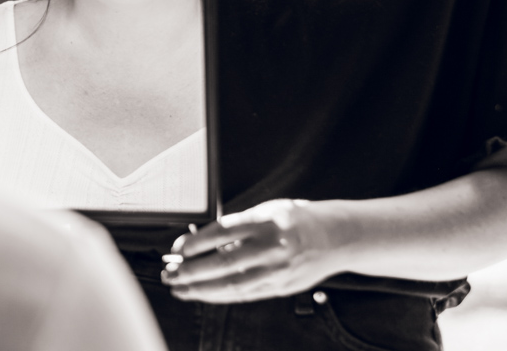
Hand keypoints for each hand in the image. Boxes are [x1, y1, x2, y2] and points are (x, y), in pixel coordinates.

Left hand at [161, 199, 338, 302]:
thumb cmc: (296, 220)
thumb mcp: (267, 211)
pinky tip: (202, 294)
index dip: (197, 242)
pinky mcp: (281, 287)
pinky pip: (245, 294)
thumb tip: (200, 241)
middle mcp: (272, 247)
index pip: (223, 232)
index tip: (177, 249)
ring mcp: (278, 270)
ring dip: (200, 289)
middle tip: (170, 273)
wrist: (336, 237)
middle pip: (223, 263)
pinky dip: (219, 295)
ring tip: (178, 287)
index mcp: (266, 221)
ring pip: (232, 285)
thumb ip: (238, 226)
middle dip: (192, 271)